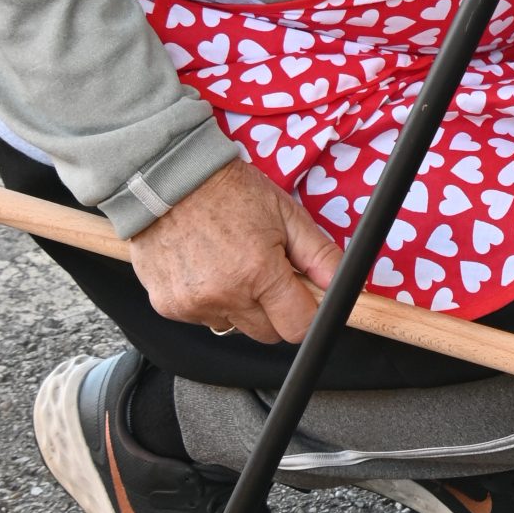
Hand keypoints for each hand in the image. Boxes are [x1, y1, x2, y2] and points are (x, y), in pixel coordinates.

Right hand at [127, 156, 342, 345]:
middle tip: (264, 272)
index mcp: (258, 272)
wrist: (169, 179)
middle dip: (273, 310)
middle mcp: (224, 294)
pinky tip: (205, 267)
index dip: (305, 312)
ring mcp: (193, 304)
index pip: (298, 327)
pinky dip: (209, 300)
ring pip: (234, 326)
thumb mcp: (286, 214)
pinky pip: (202, 318)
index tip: (301, 296)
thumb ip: (319, 255)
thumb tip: (344, 285)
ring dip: (239, 305)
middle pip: (267, 333)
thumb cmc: (228, 191)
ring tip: (230, 263)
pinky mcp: (169, 306)